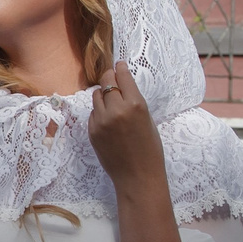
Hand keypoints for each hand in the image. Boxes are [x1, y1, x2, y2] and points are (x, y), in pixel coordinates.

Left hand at [87, 62, 165, 190]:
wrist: (138, 176)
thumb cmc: (150, 149)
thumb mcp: (148, 119)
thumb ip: (134, 101)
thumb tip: (122, 85)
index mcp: (136, 105)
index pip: (122, 76)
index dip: (120, 68)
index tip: (119, 65)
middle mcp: (117, 110)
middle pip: (105, 81)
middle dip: (109, 77)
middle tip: (112, 77)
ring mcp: (101, 121)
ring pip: (96, 96)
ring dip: (103, 95)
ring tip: (111, 101)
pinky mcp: (92, 131)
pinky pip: (93, 113)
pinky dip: (99, 112)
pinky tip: (109, 120)